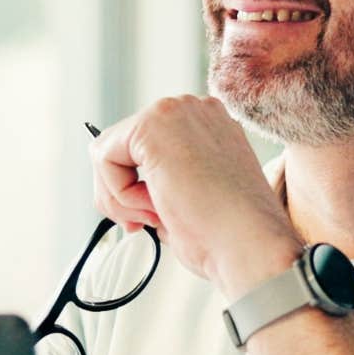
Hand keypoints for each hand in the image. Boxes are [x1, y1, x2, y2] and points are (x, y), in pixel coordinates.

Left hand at [89, 96, 301, 296]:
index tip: (153, 217)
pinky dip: (118, 194)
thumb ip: (158, 180)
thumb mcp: (189, 197)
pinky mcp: (152, 124)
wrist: (250, 245)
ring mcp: (174, 111)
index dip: (137, 188)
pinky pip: (103, 158)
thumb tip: (113, 188)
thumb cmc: (228, 236)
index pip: (144, 148)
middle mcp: (192, 109)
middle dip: (122, 192)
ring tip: (157, 216)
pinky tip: (156, 206)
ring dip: (121, 197)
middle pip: (120, 146)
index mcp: (208, 125)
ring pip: (106, 152)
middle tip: (146, 222)